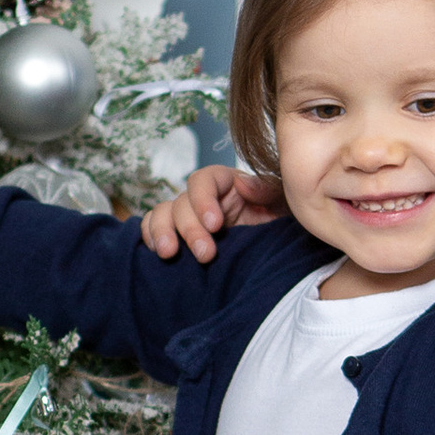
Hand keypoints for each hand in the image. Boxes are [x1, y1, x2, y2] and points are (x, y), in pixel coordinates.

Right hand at [138, 161, 283, 262]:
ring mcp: (189, 218)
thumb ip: (266, 190)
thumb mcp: (283, 203)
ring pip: (163, 214)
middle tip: (205, 253)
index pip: (203, 179)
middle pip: (182, 202)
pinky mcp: (180, 238)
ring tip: (170, 254)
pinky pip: (154, 229)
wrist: (280, 254)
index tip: (215, 224)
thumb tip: (241, 184)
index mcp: (227, 184)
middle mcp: (204, 199)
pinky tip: (156, 253)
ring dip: (163, 232)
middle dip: (189, 228)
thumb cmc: (283, 224)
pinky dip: (150, 236)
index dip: (203, 199)